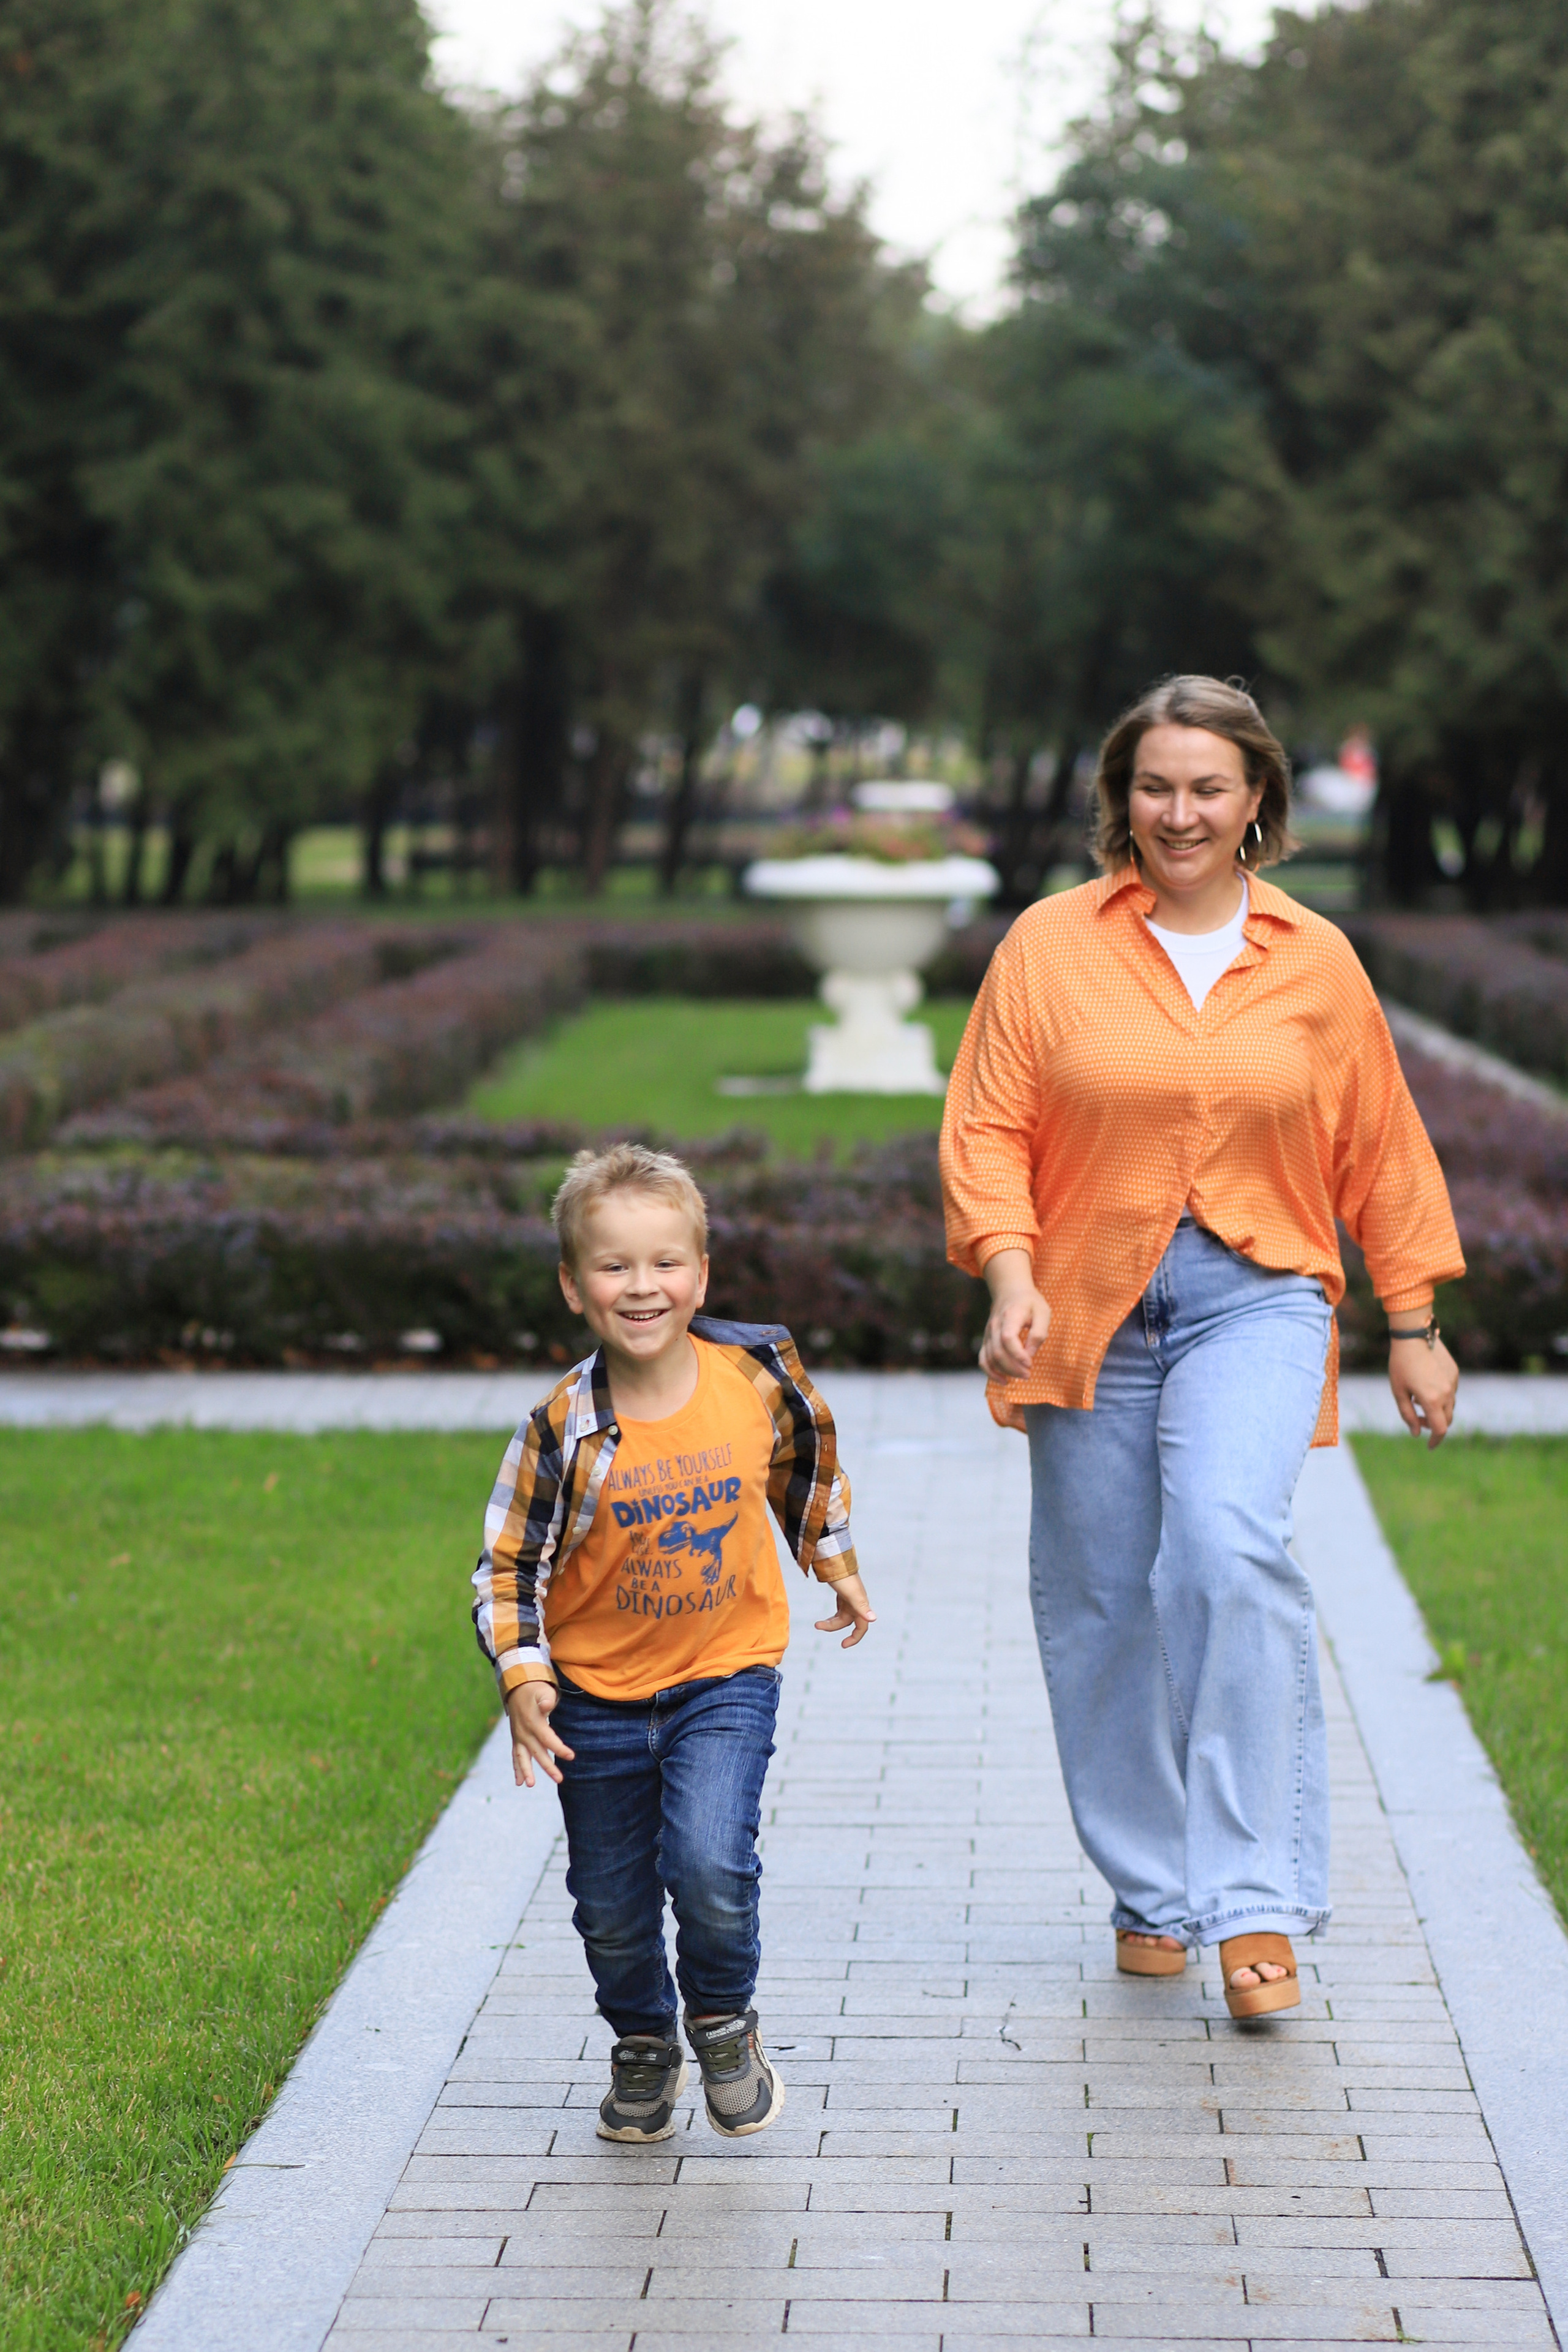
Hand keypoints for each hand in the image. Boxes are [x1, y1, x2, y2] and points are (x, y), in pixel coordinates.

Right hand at [503, 1679, 574, 1787]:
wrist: (518, 1687)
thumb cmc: (535, 1689)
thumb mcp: (542, 1691)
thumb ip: (546, 1699)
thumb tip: (546, 1705)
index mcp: (533, 1722)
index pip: (548, 1739)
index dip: (559, 1748)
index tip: (571, 1756)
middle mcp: (524, 1732)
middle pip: (537, 1752)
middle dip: (548, 1766)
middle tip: (560, 1779)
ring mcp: (519, 1737)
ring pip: (523, 1757)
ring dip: (527, 1771)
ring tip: (531, 1785)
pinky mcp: (516, 1739)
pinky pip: (516, 1755)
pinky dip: (517, 1768)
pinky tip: (519, 1783)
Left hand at [815, 1572, 875, 1648]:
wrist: (835, 1559)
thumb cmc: (844, 1577)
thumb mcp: (852, 1594)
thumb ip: (862, 1607)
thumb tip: (873, 1619)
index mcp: (860, 1605)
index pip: (861, 1627)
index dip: (855, 1638)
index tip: (843, 1645)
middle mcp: (856, 1603)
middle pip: (846, 1622)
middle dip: (832, 1627)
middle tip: (817, 1625)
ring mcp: (849, 1598)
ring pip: (841, 1617)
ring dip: (830, 1622)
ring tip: (817, 1623)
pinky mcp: (843, 1594)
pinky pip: (839, 1610)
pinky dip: (833, 1616)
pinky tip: (826, 1617)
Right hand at [979, 1248, 1050, 1380]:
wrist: (1010, 1290)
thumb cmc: (1030, 1302)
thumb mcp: (1043, 1312)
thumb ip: (1038, 1333)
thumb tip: (1029, 1354)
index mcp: (1010, 1317)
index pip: (1008, 1339)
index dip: (1018, 1355)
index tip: (1030, 1364)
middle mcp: (995, 1326)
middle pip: (998, 1352)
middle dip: (1014, 1368)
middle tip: (1028, 1374)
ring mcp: (988, 1333)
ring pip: (990, 1358)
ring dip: (1005, 1371)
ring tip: (1022, 1376)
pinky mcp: (987, 1340)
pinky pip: (983, 1359)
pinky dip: (990, 1372)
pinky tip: (1003, 1380)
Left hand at [1387, 1332, 1458, 1448]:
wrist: (1413, 1335)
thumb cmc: (1400, 1364)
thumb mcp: (1398, 1391)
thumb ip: (1408, 1415)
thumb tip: (1417, 1433)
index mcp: (1431, 1400)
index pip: (1440, 1429)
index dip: (1435, 1440)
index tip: (1429, 1445)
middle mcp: (1446, 1393)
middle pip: (1447, 1420)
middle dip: (1435, 1425)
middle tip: (1418, 1420)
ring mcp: (1453, 1382)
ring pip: (1450, 1406)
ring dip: (1438, 1411)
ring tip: (1419, 1400)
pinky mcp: (1454, 1373)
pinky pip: (1451, 1391)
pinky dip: (1441, 1397)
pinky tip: (1427, 1386)